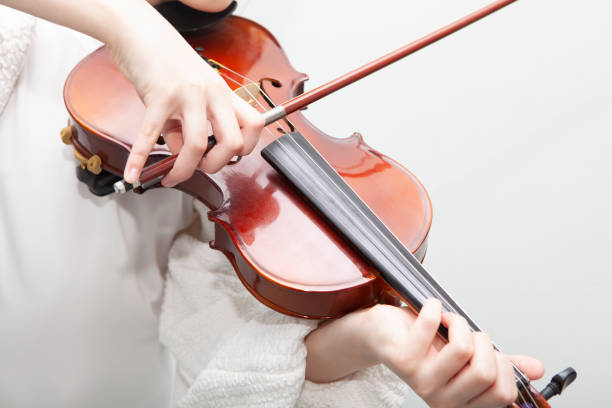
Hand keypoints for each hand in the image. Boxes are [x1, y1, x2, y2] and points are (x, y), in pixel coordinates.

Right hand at [110, 1, 262, 185]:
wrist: (139, 30)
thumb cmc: (167, 60)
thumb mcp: (190, 90)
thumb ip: (190, 122)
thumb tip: (181, 153)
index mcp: (223, 92)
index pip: (254, 125)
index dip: (244, 149)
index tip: (226, 157)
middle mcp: (211, 93)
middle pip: (232, 142)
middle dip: (217, 166)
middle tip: (200, 170)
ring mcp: (187, 94)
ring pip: (197, 145)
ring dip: (184, 169)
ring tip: (171, 175)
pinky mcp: (159, 95)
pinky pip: (151, 135)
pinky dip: (140, 159)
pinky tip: (134, 172)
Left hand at [363, 300, 544, 407]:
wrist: (382, 334)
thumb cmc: (424, 343)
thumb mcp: (468, 354)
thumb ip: (501, 362)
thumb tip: (536, 369)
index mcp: (462, 401)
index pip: (502, 394)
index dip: (505, 366)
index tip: (492, 350)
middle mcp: (442, 398)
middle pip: (485, 374)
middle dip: (484, 342)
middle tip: (469, 332)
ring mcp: (421, 381)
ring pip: (462, 351)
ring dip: (461, 324)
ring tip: (450, 320)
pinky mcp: (403, 360)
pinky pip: (432, 327)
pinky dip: (436, 308)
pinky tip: (432, 308)